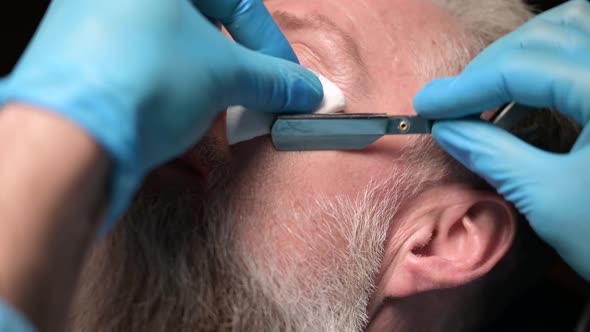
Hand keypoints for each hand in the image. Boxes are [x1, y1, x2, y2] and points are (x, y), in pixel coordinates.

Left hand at [0, 0, 322, 232]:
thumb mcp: (224, 75)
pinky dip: (168, 101)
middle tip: (253, 98)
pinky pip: (141, 76)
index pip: (238, 1)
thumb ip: (273, 79)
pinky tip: (179, 130)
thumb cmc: (140, 84)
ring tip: (214, 118)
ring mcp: (94, 26)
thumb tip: (307, 90)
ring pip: (170, 54)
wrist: (65, 142)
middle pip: (201, 27)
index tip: (290, 81)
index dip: (272, 47)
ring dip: (201, 88)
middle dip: (234, 69)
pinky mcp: (82, 65)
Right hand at [413, 0, 589, 280]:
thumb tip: (446, 130)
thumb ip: (493, 155)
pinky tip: (525, 99)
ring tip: (486, 96)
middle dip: (490, 65)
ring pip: (570, 30)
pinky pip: (585, 50)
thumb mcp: (548, 199)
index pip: (523, 68)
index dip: (467, 86)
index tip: (428, 105)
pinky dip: (549, 63)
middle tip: (454, 103)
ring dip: (520, 56)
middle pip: (546, 36)